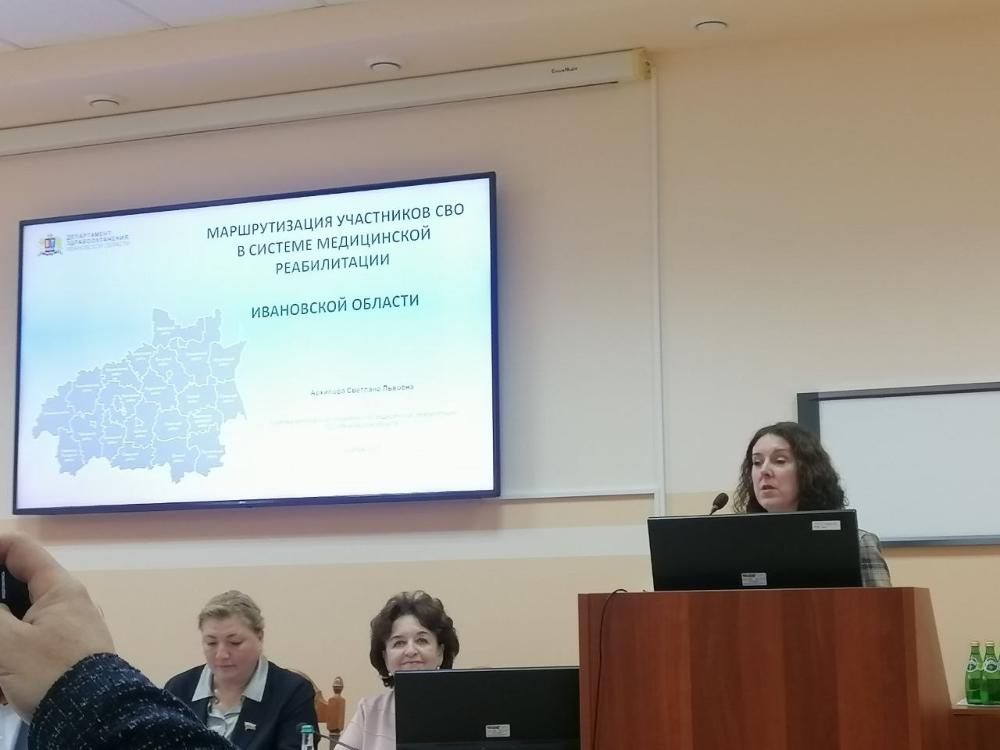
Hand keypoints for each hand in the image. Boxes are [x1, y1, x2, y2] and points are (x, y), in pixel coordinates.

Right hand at [0, 533, 114, 717]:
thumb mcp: (9, 643)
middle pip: (14, 593)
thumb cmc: (52, 672)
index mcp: (59, 589)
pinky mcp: (63, 659)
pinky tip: (3, 691)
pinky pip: (25, 653)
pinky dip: (8, 668)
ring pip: (15, 629)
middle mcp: (66, 604)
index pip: (21, 550)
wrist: (93, 716)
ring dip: (1, 648)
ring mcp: (67, 632)